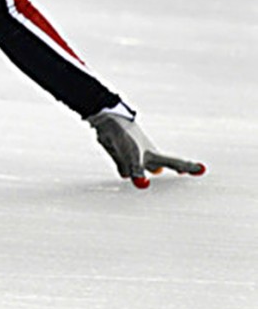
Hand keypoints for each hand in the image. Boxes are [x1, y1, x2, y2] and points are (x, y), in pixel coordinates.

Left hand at [88, 109, 205, 188]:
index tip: (203, 168)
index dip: (190, 167)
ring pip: (139, 173)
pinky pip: (124, 171)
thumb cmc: (124, 137)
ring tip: (146, 170)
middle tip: (184, 172)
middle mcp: (147, 158)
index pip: (177, 163)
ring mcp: (134, 158)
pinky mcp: (121, 159)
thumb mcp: (134, 156)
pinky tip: (120, 163)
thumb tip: (143, 185)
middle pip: (160, 168)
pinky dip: (123, 169)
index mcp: (155, 155)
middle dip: (171, 170)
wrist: (105, 124)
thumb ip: (138, 171)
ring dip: (139, 174)